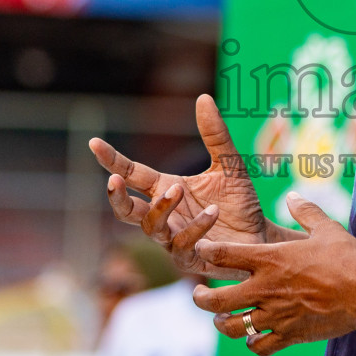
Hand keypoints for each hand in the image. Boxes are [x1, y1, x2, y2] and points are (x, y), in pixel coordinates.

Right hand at [90, 94, 272, 278]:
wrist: (262, 236)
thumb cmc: (240, 202)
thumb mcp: (229, 164)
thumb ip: (215, 135)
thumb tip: (203, 97)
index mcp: (166, 188)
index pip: (133, 173)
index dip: (112, 160)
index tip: (94, 143)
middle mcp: (165, 214)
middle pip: (126, 210)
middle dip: (116, 197)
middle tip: (114, 181)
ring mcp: (173, 239)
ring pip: (151, 227)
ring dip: (161, 208)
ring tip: (179, 191)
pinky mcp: (191, 259)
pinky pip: (182, 245)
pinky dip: (195, 227)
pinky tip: (213, 213)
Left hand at [191, 194, 355, 355]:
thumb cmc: (348, 258)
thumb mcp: (326, 229)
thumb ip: (305, 212)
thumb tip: (292, 195)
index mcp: (271, 259)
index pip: (223, 255)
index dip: (207, 251)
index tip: (203, 251)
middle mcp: (267, 288)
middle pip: (217, 300)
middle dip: (201, 298)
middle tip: (199, 295)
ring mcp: (277, 315)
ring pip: (233, 327)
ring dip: (223, 323)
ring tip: (222, 319)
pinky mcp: (290, 335)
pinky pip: (260, 346)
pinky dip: (252, 342)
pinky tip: (254, 337)